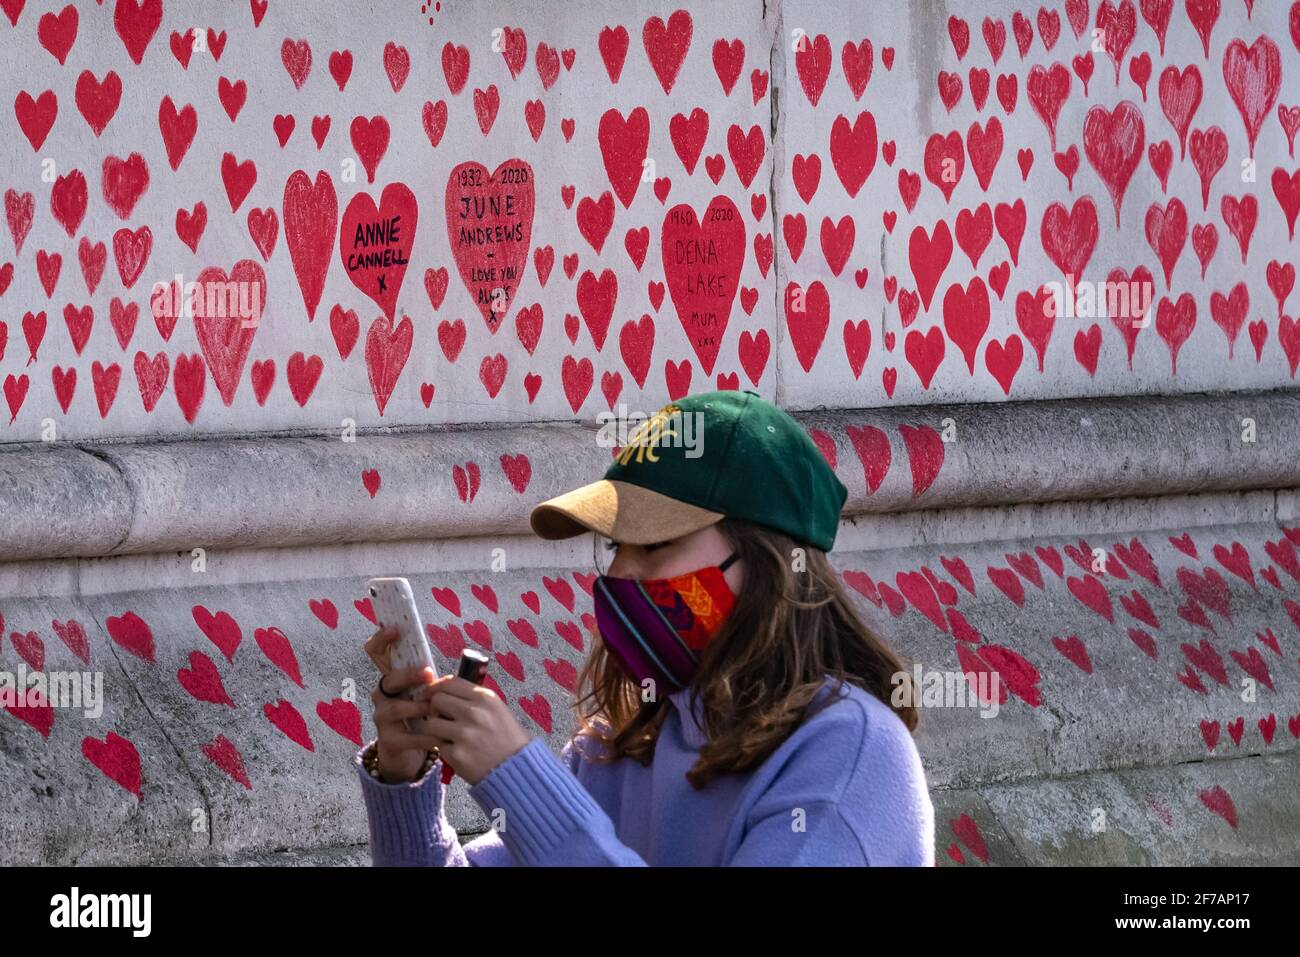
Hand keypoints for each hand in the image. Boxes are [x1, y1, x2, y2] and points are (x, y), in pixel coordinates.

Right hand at [364, 624, 444, 783]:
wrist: (412, 752)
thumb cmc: (424, 715)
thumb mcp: (428, 693)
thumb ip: (435, 677)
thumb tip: (468, 657)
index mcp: (393, 678)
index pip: (377, 653)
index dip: (382, 639)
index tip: (395, 629)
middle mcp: (382, 695)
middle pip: (389, 679)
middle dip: (408, 675)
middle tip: (428, 674)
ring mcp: (382, 717)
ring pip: (396, 708)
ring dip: (418, 707)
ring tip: (434, 710)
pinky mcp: (388, 740)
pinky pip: (407, 736)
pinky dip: (425, 736)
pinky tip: (439, 737)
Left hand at [425, 677, 532, 785]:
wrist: (517, 768)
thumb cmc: (508, 738)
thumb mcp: (497, 709)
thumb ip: (473, 699)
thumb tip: (446, 692)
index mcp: (485, 697)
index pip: (449, 682)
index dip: (435, 687)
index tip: (430, 694)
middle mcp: (473, 712)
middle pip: (436, 700)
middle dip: (434, 708)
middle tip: (440, 717)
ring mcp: (464, 733)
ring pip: (430, 723)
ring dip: (435, 730)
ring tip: (446, 736)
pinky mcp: (456, 754)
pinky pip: (437, 746)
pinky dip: (443, 749)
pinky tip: (456, 751)